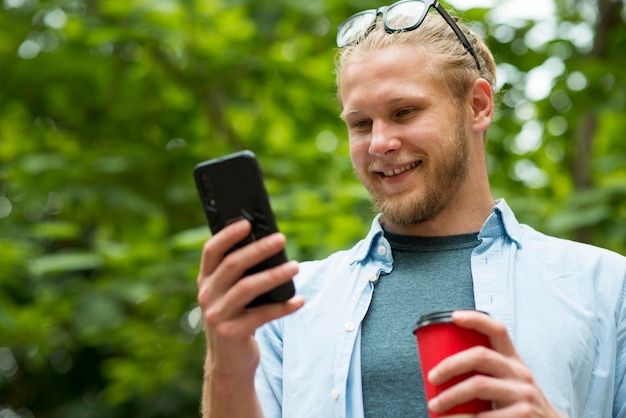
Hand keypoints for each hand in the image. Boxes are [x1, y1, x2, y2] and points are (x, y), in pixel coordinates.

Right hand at [197, 219, 303, 415]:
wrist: (229, 362)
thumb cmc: (237, 318)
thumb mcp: (231, 295)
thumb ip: (241, 274)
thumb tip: (270, 245)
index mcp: (206, 280)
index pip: (211, 251)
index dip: (227, 235)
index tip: (247, 222)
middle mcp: (207, 295)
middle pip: (232, 265)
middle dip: (258, 249)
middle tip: (281, 238)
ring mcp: (217, 315)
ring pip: (247, 288)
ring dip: (274, 275)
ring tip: (296, 266)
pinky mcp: (232, 333)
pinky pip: (262, 315)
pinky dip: (283, 307)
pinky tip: (300, 300)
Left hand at [426, 310, 565, 417]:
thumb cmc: (520, 406)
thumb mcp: (510, 383)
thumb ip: (488, 372)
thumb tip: (445, 370)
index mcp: (513, 361)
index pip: (498, 330)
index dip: (476, 319)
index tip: (454, 316)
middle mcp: (520, 373)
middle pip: (480, 356)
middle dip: (450, 365)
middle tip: (431, 377)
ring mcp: (523, 394)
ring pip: (478, 385)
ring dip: (450, 396)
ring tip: (435, 405)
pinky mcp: (524, 415)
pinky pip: (485, 416)